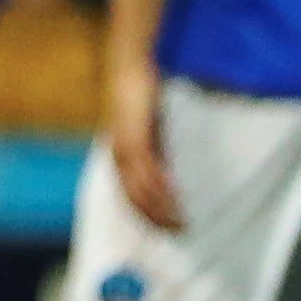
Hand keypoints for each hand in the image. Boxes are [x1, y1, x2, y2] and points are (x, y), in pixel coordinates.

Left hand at [108, 57, 183, 231]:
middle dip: (156, 219)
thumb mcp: (151, 131)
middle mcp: (118, 157)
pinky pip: (147, 169)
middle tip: (181, 231)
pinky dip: (160, 185)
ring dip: (161, 207)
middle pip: (134, 200)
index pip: (130, 199)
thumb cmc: (142, 98)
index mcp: (119, 159)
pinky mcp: (134, 137)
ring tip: (182, 219)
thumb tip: (172, 174)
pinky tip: (175, 195)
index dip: (148, 217)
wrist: (130, 69)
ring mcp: (124, 149)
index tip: (169, 230)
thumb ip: (159, 151)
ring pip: (140, 189)